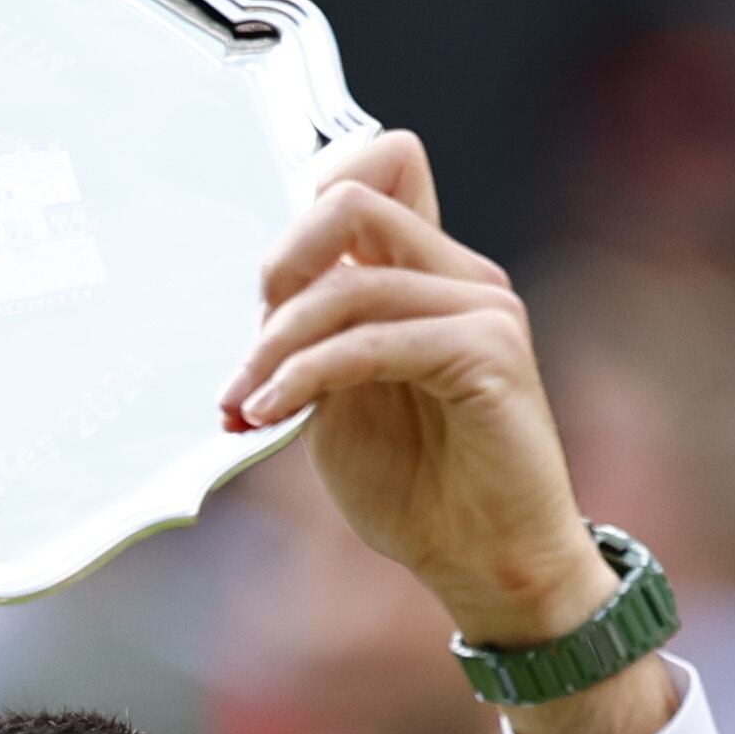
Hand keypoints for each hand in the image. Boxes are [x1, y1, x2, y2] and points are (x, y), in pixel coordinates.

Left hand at [223, 133, 673, 733]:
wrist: (484, 565)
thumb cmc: (420, 490)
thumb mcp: (340, 400)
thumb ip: (314, 337)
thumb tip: (264, 296)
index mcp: (428, 274)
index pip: (377, 168)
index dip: (301, 212)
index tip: (262, 299)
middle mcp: (461, 274)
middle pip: (350, 200)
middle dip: (277, 269)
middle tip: (246, 353)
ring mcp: (482, 306)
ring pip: (349, 282)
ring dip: (275, 347)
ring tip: (246, 407)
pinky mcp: (488, 351)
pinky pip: (372, 341)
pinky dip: (306, 376)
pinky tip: (270, 414)